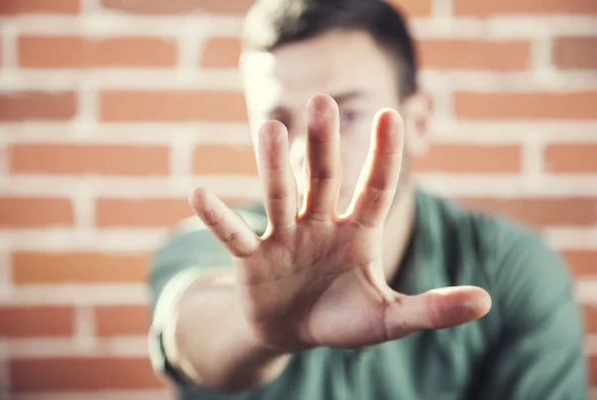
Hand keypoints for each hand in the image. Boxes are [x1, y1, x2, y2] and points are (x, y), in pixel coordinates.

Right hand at [189, 94, 490, 350]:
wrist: (292, 333)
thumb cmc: (342, 319)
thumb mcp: (388, 319)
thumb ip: (431, 310)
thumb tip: (487, 302)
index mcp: (356, 233)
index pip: (374, 188)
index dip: (383, 156)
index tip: (393, 114)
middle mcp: (319, 225)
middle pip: (323, 179)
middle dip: (324, 144)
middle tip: (324, 102)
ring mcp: (284, 238)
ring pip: (279, 195)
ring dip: (274, 166)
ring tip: (269, 128)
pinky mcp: (252, 259)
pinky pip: (234, 235)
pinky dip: (218, 218)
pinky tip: (198, 194)